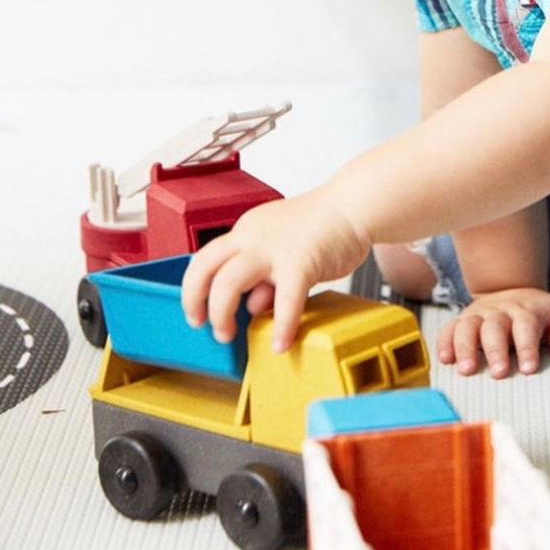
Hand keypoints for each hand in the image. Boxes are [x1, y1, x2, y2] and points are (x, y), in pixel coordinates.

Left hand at [181, 188, 370, 352]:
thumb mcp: (281, 243)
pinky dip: (280, 326)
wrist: (354, 206)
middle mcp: (253, 236)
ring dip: (222, 314)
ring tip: (230, 334)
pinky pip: (284, 301)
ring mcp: (275, 249)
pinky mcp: (301, 263)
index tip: (197, 310)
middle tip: (203, 324)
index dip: (196, 287)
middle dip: (195, 300)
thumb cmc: (324, 225)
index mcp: (247, 230)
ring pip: (229, 282)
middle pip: (205, 266)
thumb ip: (264, 272)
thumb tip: (253, 304)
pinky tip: (281, 343)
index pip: (207, 258)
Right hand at [437, 288, 549, 378]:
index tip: (528, 369)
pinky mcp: (462, 320)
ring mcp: (479, 314)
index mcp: (526, 311)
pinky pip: (450, 328)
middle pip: (495, 326)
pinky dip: (445, 342)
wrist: (513, 291)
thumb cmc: (537, 314)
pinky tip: (446, 360)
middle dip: (496, 350)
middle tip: (499, 373)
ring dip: (466, 347)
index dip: (527, 346)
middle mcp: (500, 311)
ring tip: (467, 370)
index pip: (526, 326)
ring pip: (469, 326)